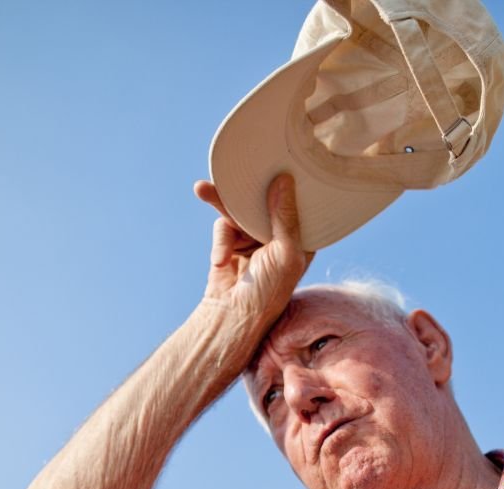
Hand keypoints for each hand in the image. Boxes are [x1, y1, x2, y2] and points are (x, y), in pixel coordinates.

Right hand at [194, 173, 312, 323]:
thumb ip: (285, 217)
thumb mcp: (285, 254)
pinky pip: (223, 226)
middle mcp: (279, 235)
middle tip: (238, 168)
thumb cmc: (268, 292)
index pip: (300, 203)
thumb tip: (284, 180)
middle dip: (249, 189)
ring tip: (202, 189)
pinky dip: (220, 241)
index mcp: (301, 239)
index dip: (293, 182)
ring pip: (239, 209)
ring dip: (222, 203)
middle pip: (265, 200)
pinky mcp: (231, 242)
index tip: (286, 157)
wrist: (232, 316)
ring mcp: (254, 238)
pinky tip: (220, 261)